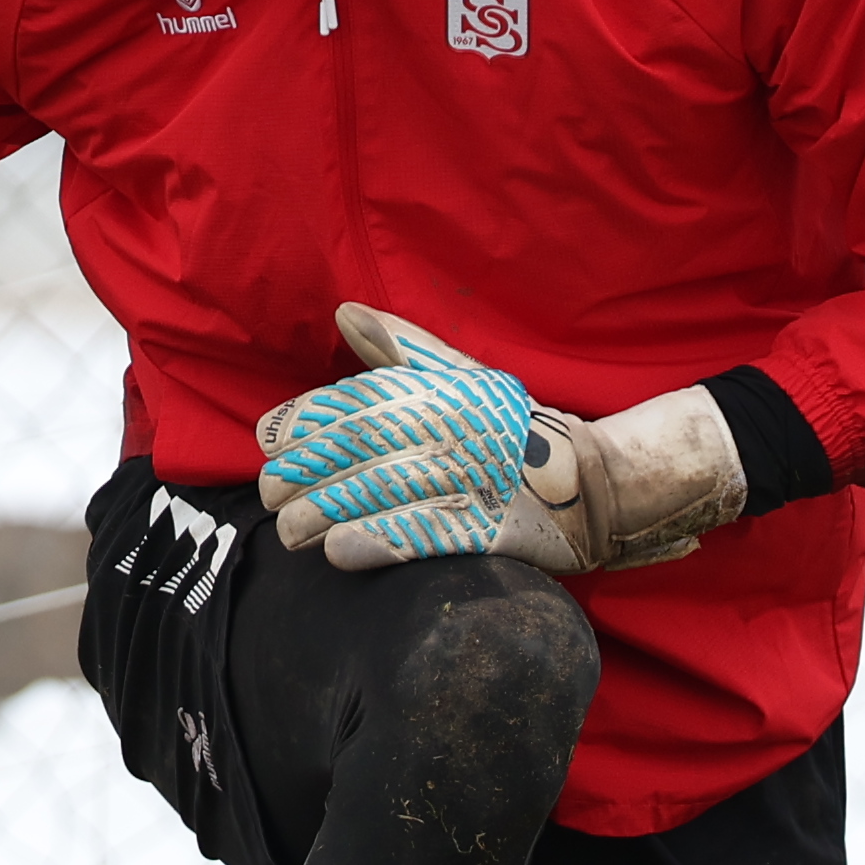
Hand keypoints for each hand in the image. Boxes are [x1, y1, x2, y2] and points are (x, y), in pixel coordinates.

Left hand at [258, 304, 746, 573]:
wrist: (596, 486)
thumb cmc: (512, 432)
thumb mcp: (465, 381)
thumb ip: (403, 352)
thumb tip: (344, 311)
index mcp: (447, 391)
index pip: (361, 400)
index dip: (307, 420)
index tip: (268, 440)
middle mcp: (460, 429)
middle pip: (364, 447)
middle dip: (307, 471)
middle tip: (271, 496)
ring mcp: (479, 479)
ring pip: (385, 492)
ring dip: (327, 511)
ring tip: (290, 533)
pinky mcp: (496, 531)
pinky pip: (427, 535)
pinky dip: (378, 542)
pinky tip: (338, 553)